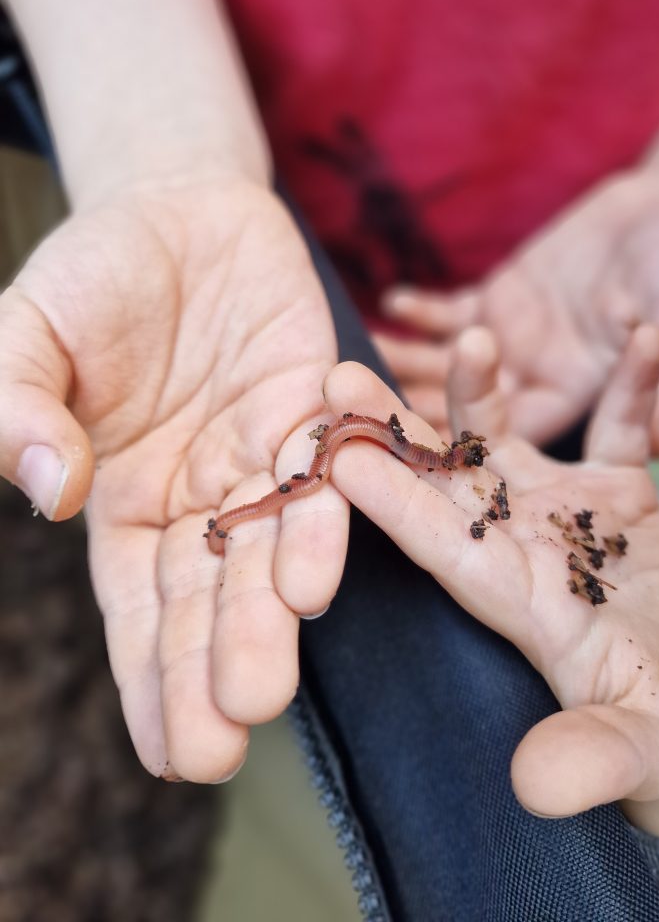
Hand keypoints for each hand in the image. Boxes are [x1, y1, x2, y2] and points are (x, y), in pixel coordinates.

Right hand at [0, 179, 343, 780]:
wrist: (178, 206)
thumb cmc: (93, 278)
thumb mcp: (26, 334)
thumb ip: (17, 408)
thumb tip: (48, 494)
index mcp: (129, 503)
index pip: (141, 610)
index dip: (153, 681)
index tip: (170, 757)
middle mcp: (205, 496)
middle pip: (213, 597)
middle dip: (216, 668)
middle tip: (223, 745)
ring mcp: (266, 455)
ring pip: (274, 546)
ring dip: (272, 612)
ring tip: (266, 683)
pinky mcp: (317, 406)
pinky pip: (325, 464)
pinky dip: (323, 512)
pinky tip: (316, 567)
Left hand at [323, 324, 658, 832]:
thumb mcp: (641, 744)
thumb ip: (594, 756)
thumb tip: (537, 791)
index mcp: (514, 599)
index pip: (441, 546)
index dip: (394, 504)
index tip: (340, 457)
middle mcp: (518, 546)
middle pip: (447, 479)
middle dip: (396, 428)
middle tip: (336, 373)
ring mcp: (561, 512)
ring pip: (507, 440)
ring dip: (486, 389)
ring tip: (473, 335)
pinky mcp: (614, 493)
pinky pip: (618, 428)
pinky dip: (631, 387)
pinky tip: (640, 337)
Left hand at [377, 172, 658, 451]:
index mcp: (580, 396)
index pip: (517, 435)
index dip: (465, 446)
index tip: (410, 454)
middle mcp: (538, 380)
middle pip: (466, 407)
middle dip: (413, 407)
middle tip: (357, 407)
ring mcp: (513, 344)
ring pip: (448, 363)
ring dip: (408, 361)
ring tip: (360, 359)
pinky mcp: (499, 302)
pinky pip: (453, 311)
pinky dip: (426, 309)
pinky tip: (396, 302)